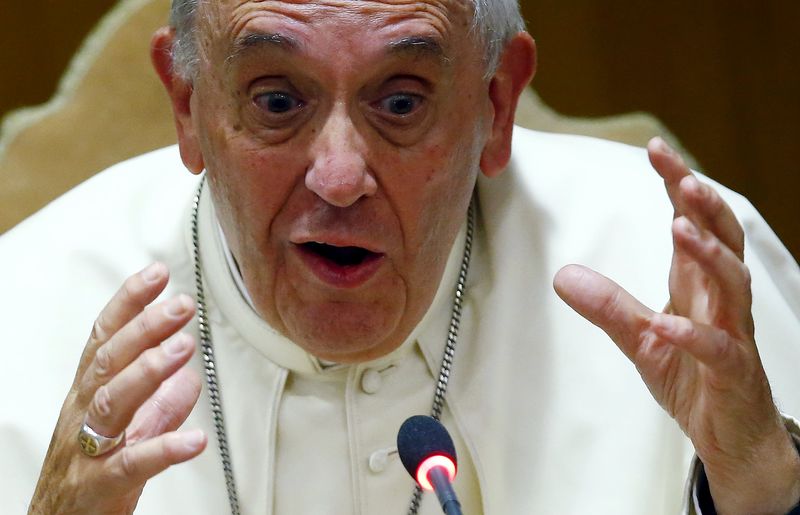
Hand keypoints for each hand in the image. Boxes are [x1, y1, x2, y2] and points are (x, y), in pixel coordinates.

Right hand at [29, 263, 205, 513]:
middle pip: (109, 361)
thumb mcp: (127, 431)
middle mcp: (82, 413)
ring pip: (113, 402)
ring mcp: (87, 449)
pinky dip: (164, 449)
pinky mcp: (98, 485)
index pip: (105, 338)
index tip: (157, 273)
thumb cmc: (88, 474)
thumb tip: (191, 380)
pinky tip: (196, 439)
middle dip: (146, 328)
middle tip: (182, 304)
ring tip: (185, 348)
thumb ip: (159, 405)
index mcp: (88, 394)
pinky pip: (131, 464)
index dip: (129, 303)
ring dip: (149, 371)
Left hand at [553, 138, 799, 514]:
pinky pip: (717, 348)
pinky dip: (692, 334)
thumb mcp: (640, 338)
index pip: (693, 222)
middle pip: (721, 239)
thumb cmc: (691, 376)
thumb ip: (607, 305)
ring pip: (732, 283)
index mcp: (697, 284)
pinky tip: (667, 325)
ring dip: (707, 254)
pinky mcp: (733, 371)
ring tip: (680, 229)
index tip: (657, 150)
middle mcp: (720, 299)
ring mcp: (731, 333)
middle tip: (680, 175)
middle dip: (703, 204)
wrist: (728, 435)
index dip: (679, 185)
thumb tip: (563, 275)